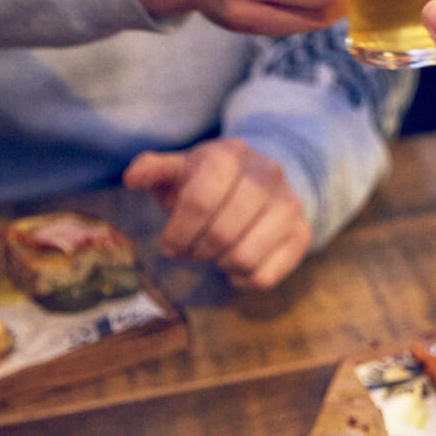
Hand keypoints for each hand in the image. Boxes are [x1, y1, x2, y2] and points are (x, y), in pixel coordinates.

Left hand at [123, 138, 312, 289]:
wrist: (263, 180)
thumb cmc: (210, 181)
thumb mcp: (181, 169)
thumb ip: (154, 170)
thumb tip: (133, 177)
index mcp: (230, 155)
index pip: (199, 203)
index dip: (177, 234)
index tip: (169, 245)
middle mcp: (267, 174)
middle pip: (220, 234)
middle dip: (196, 252)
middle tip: (192, 250)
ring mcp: (290, 204)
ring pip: (243, 258)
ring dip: (219, 264)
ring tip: (215, 254)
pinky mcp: (302, 234)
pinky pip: (264, 277)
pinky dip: (242, 280)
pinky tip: (236, 264)